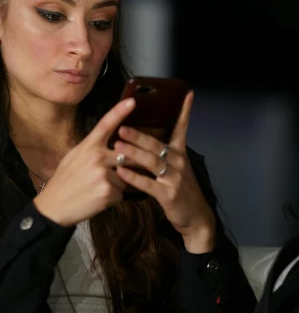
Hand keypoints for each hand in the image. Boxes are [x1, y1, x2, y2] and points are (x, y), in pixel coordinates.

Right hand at [33, 97, 135, 226]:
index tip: (132, 101)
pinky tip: (97, 199)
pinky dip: (113, 198)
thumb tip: (113, 149)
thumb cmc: (64, 181)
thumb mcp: (74, 157)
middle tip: (103, 175)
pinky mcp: (108, 191)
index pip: (106, 124)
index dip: (120, 111)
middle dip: (123, 166)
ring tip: (95, 189)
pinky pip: (121, 194)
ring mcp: (103, 173)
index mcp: (88, 146)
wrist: (54, 206)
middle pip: (126, 156)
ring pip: (125, 178)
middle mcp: (97, 156)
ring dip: (116, 185)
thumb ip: (93, 150)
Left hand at [113, 92, 216, 252]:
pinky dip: (134, 177)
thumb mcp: (176, 168)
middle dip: (138, 135)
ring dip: (133, 153)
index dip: (184, 111)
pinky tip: (121, 172)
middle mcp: (178, 162)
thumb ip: (162, 153)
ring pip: (151, 162)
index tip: (186, 93)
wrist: (195, 218)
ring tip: (117, 146)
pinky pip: (148, 184)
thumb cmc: (180, 190)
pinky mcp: (168, 195)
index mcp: (178, 153)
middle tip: (121, 126)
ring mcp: (174, 178)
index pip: (182, 127)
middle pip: (156, 144)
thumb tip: (144, 138)